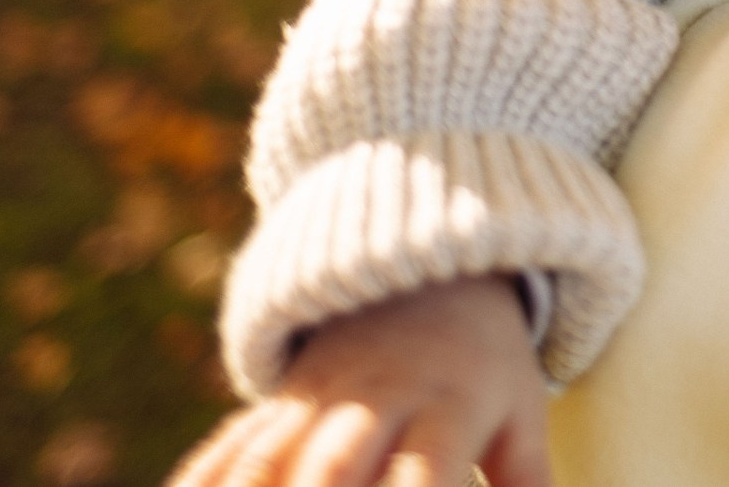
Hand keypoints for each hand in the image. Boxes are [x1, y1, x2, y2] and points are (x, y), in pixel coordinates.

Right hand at [167, 276, 548, 486]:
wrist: (432, 264)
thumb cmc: (487, 360)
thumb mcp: (522, 405)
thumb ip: (527, 473)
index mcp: (447, 405)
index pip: (427, 473)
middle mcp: (376, 400)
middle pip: (334, 461)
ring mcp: (319, 395)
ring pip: (269, 455)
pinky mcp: (280, 398)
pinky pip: (231, 443)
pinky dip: (201, 480)